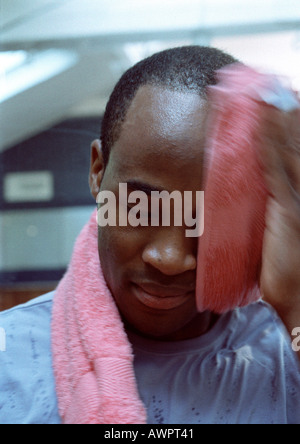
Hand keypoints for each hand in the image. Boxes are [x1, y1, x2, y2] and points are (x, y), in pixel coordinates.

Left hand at [259, 105, 299, 333]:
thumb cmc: (294, 274)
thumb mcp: (284, 235)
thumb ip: (277, 211)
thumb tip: (263, 194)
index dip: (293, 124)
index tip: (282, 99)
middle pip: (299, 142)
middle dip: (286, 112)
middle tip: (270, 85)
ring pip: (289, 148)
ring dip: (275, 118)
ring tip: (262, 91)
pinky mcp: (289, 209)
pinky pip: (275, 166)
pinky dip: (268, 139)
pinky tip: (261, 118)